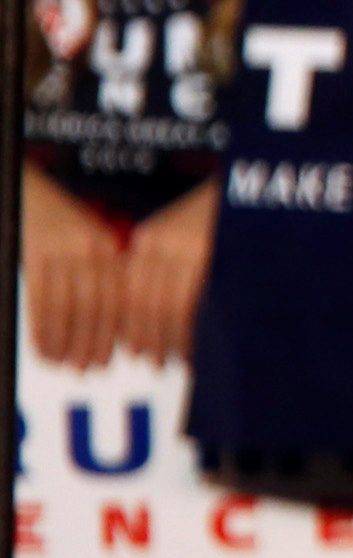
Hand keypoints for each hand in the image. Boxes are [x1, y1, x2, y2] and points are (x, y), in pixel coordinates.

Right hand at [22, 170, 120, 368]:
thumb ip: (98, 274)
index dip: (119, 330)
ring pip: (69, 306)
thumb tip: (109, 324)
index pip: (120, 296)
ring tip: (64, 365)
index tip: (117, 357)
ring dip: (66, 341)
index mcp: (108, 246)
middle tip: (90, 370)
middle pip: (98, 305)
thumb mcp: (86, 242)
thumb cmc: (57, 222)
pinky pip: (41, 297)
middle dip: (95, 342)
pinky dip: (43, 328)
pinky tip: (43, 349)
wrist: (27, 187)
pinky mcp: (36, 253)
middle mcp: (91, 247)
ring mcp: (63, 250)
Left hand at [114, 184, 214, 364]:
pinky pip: (200, 302)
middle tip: (155, 363)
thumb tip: (151, 317)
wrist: (256, 183)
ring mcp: (189, 248)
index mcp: (149, 239)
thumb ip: (167, 268)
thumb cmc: (221, 215)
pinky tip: (200, 343)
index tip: (136, 349)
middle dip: (151, 338)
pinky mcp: (214, 254)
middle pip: (148, 303)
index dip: (133, 326)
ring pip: (172, 307)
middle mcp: (162, 243)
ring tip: (180, 360)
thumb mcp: (184, 236)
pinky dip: (197, 329)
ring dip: (174, 339)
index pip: (131, 292)